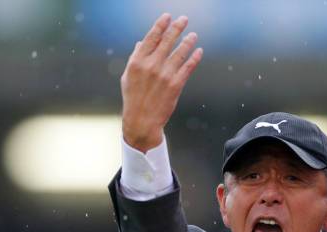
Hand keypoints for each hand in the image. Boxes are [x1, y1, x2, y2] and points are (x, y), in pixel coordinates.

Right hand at [120, 13, 202, 151]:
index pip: (151, 37)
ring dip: (188, 41)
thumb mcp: (128, 77)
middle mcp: (151, 65)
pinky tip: (199, 51)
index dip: (161, 25)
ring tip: (194, 35)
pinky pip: (188, 67)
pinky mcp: (175, 85)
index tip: (168, 16)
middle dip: (177, 28)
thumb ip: (136, 58)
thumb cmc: (133, 99)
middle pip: (167, 41)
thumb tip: (141, 43)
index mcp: (137, 61)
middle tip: (184, 19)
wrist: (142, 120)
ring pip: (180, 52)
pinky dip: (194, 58)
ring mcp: (164, 75)